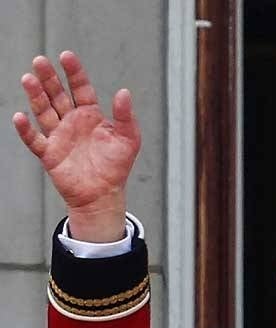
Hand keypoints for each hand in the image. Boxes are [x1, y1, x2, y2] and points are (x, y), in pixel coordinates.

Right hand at [11, 51, 140, 241]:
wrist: (104, 195)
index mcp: (91, 115)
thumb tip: (124, 92)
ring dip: (35, 96)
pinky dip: (26, 130)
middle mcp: (72, 122)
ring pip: (43, 112)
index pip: (80, 88)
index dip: (74, 72)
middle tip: (40, 61)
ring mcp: (59, 136)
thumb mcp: (128, 139)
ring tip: (28, 79)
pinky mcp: (49, 154)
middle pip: (57, 95)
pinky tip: (20, 116)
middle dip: (49, 78)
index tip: (66, 56)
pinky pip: (35, 140)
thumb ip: (125, 116)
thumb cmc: (117, 166)